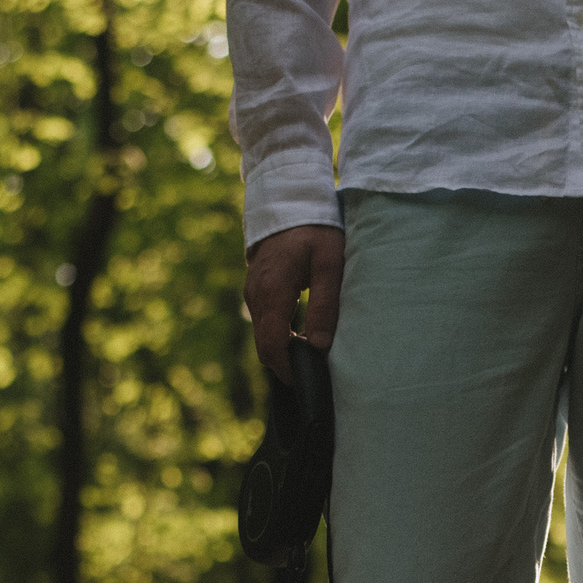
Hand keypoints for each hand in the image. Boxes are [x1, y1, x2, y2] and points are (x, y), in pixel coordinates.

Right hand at [245, 223, 345, 381]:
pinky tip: (301, 338)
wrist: (290, 201)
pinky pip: (264, 322)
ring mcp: (253, 292)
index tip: (307, 381)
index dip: (287, 369)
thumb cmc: (315, 230)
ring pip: (264, 336)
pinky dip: (279, 336)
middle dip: (286, 365)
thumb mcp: (329, 264)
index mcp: (273, 291)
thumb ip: (324, 305)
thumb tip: (319, 346)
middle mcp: (256, 295)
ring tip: (312, 359)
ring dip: (283, 351)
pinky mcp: (257, 290)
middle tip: (314, 376)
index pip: (272, 345)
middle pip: (265, 346)